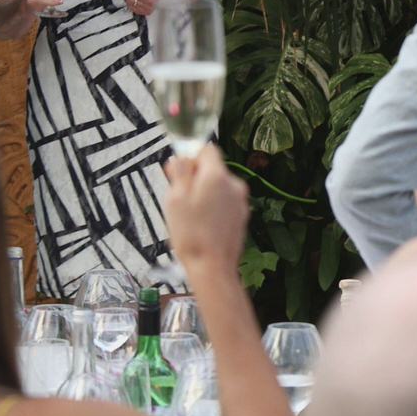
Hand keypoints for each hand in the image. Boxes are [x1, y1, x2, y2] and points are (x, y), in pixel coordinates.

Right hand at [164, 145, 249, 268]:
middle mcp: (234, 185)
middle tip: (180, 199)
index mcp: (217, 176)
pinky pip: (224, 203)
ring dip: (203, 195)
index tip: (179, 171)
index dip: (190, 156)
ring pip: (217, 187)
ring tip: (191, 216)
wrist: (212, 267)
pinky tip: (202, 225)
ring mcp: (240, 201)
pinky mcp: (241, 216)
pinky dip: (213, 208)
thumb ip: (179, 172)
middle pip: (212, 169)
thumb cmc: (192, 236)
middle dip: (195, 179)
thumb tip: (180, 157)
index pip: (207, 149)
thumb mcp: (175, 199)